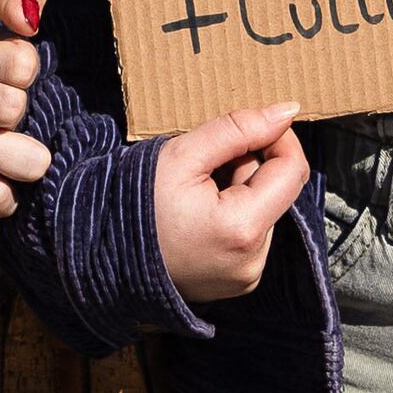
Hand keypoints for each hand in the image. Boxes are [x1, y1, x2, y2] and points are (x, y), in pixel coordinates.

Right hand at [151, 106, 309, 303]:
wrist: (99, 257)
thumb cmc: (133, 205)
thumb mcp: (182, 154)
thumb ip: (238, 128)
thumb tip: (287, 110)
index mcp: (243, 229)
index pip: (293, 169)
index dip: (278, 138)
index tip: (249, 126)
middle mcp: (253, 261)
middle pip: (278, 190)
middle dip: (249, 166)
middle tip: (204, 165)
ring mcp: (246, 276)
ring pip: (265, 210)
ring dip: (240, 191)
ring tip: (194, 194)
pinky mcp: (237, 282)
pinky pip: (251, 234)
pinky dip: (232, 215)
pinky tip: (198, 215)